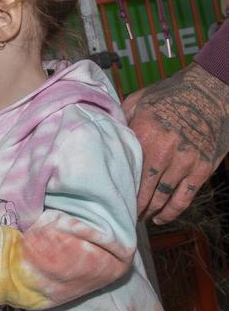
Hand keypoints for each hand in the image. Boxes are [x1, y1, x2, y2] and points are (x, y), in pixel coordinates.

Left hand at [122, 63, 228, 223]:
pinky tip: (160, 218)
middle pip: (144, 190)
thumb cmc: (170, 94)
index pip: (126, 171)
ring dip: (150, 211)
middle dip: (132, 206)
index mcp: (145, 134)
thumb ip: (121, 121)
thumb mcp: (139, 101)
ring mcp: (186, 162)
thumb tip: (101, 136)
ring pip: (163, 198)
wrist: (210, 91)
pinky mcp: (202, 168)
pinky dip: (172, 212)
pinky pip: (185, 198)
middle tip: (120, 215)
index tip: (107, 198)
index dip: (116, 188)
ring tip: (138, 219)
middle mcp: (165, 151)